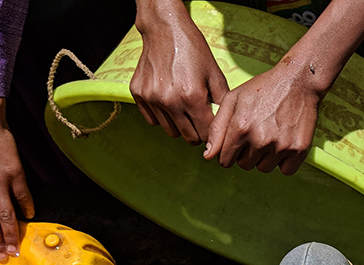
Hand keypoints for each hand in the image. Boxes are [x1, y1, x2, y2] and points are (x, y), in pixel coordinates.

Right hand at [131, 0, 228, 144]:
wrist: (165, 29)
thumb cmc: (193, 50)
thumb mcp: (215, 73)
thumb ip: (222, 102)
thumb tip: (225, 125)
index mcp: (192, 97)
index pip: (205, 133)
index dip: (212, 134)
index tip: (213, 129)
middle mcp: (170, 101)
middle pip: (188, 137)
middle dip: (197, 133)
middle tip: (200, 121)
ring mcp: (151, 98)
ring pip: (170, 131)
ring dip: (179, 126)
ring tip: (184, 110)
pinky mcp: (138, 94)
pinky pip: (152, 120)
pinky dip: (162, 117)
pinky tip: (169, 103)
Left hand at [203, 61, 319, 174]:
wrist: (298, 81)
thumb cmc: (264, 88)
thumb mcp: (233, 100)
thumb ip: (217, 128)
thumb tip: (208, 155)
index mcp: (241, 127)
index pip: (225, 160)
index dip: (229, 152)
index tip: (237, 142)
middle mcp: (260, 139)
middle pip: (245, 165)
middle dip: (246, 154)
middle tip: (256, 134)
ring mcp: (281, 145)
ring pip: (264, 168)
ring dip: (265, 158)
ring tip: (271, 136)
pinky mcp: (299, 149)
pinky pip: (286, 170)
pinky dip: (284, 162)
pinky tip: (284, 144)